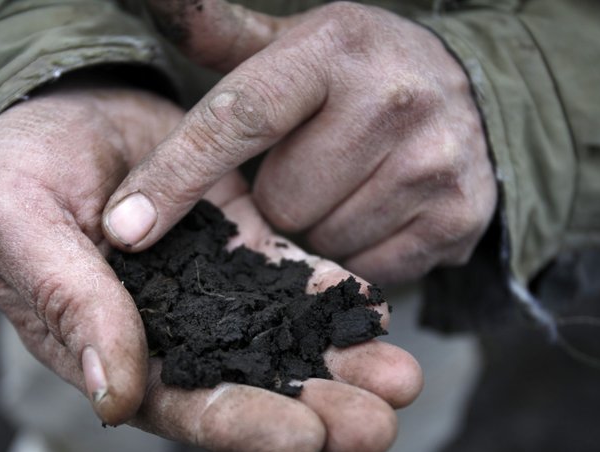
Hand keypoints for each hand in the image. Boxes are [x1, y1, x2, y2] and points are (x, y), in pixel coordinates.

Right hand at [0, 83, 420, 451]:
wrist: (67, 109)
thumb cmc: (26, 172)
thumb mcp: (26, 229)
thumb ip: (70, 305)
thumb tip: (115, 399)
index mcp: (110, 348)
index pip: (179, 404)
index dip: (240, 425)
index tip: (302, 436)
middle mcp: (173, 333)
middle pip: (248, 384)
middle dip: (315, 409)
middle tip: (377, 427)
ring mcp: (215, 291)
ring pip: (282, 338)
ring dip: (341, 362)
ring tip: (402, 380)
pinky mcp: (245, 247)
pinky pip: (292, 277)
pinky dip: (333, 295)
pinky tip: (375, 309)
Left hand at [104, 0, 496, 283]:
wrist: (475, 99)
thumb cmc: (360, 74)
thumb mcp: (298, 42)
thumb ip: (222, 34)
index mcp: (334, 49)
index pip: (237, 119)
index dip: (175, 177)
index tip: (124, 228)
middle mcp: (392, 99)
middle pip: (280, 200)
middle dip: (278, 199)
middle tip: (309, 170)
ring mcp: (433, 161)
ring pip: (324, 240)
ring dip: (319, 227)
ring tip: (347, 187)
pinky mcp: (457, 217)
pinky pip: (370, 269)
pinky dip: (360, 252)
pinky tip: (377, 212)